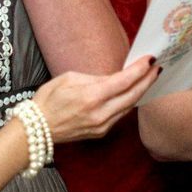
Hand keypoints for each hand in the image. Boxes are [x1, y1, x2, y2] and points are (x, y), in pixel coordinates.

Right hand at [34, 56, 159, 142]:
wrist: (34, 130)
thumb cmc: (48, 99)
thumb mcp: (69, 78)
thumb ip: (95, 78)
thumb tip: (114, 78)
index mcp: (91, 97)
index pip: (124, 81)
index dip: (140, 69)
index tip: (151, 59)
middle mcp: (100, 113)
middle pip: (133, 95)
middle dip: (148, 80)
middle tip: (157, 67)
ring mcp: (101, 126)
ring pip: (129, 106)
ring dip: (141, 91)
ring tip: (149, 78)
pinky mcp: (100, 132)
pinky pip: (120, 115)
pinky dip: (129, 102)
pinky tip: (133, 92)